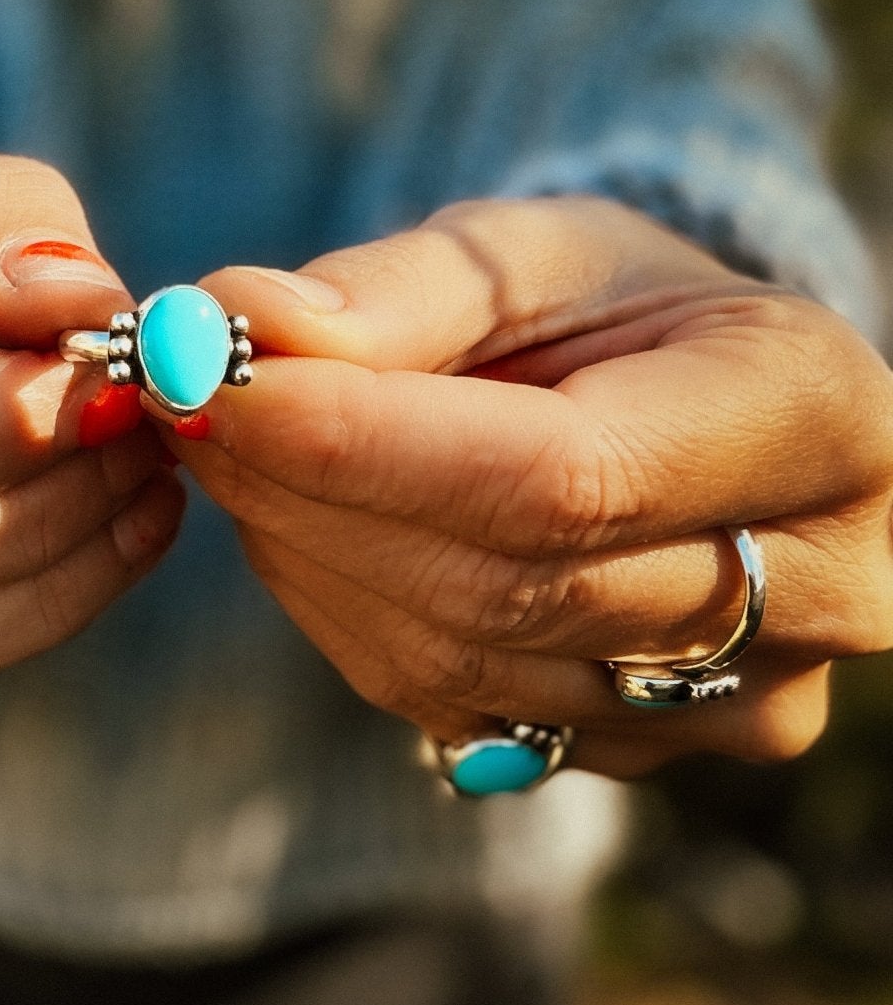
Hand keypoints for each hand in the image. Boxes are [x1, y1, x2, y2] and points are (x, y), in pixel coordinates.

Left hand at [170, 197, 892, 776]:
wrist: (689, 409)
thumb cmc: (614, 307)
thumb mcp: (533, 250)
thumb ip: (400, 288)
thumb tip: (240, 323)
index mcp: (813, 419)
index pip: (565, 479)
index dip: (366, 446)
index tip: (208, 382)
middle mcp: (818, 590)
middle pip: (503, 581)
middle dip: (310, 489)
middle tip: (186, 400)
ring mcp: (736, 701)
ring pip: (459, 657)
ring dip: (306, 548)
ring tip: (238, 443)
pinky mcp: (643, 754)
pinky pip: (446, 703)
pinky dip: (341, 608)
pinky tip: (305, 523)